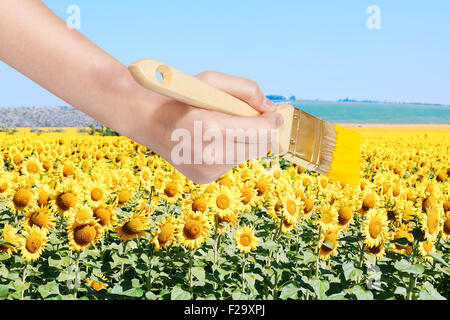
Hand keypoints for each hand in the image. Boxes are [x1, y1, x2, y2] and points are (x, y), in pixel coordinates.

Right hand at [129, 71, 283, 183]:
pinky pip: (231, 163)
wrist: (149, 121)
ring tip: (223, 128)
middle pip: (259, 147)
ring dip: (245, 141)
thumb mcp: (211, 80)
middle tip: (259, 120)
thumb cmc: (181, 97)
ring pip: (246, 155)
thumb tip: (270, 108)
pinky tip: (212, 142)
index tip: (277, 116)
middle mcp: (211, 154)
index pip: (260, 131)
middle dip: (263, 132)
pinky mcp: (205, 178)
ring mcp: (207, 170)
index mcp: (211, 127)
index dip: (273, 123)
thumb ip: (245, 89)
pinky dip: (230, 151)